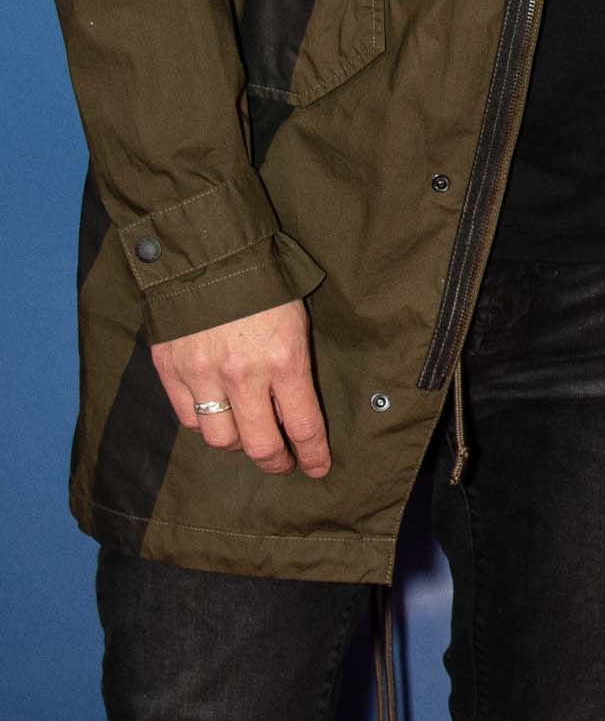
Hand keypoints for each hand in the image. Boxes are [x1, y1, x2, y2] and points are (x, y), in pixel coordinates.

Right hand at [152, 300, 330, 478]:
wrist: (205, 252)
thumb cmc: (261, 284)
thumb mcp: (295, 322)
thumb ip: (294, 369)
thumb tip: (291, 413)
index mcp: (284, 359)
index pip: (303, 425)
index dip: (312, 454)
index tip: (317, 468)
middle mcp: (242, 374)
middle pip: (258, 446)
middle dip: (275, 461)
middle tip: (282, 461)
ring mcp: (202, 375)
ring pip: (219, 439)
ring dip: (236, 443)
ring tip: (246, 432)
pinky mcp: (170, 370)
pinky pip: (188, 419)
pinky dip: (203, 423)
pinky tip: (215, 413)